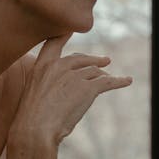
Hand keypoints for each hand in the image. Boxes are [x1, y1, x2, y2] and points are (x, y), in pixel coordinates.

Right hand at [12, 34, 131, 145]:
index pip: (54, 43)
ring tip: (111, 79)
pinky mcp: (88, 87)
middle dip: (94, 60)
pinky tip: (127, 81)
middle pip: (81, 59)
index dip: (64, 35)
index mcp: (42, 66)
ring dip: (104, 76)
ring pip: (95, 72)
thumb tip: (62, 93)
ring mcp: (74, 75)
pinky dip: (119, 81)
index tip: (71, 29)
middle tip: (105, 61)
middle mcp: (59, 66)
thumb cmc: (31, 120)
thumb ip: (47, 86)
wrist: (35, 129)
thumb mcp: (33, 95)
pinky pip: (108, 82)